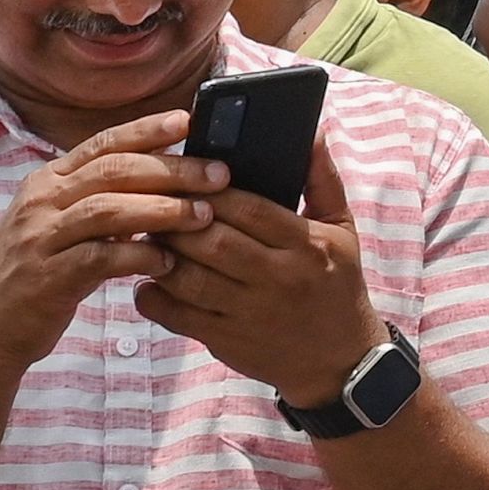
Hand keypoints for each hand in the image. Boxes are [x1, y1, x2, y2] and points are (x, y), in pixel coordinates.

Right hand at [0, 114, 221, 371]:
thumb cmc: (34, 275)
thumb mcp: (60, 225)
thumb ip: (100, 198)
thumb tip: (164, 173)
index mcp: (45, 182)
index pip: (103, 144)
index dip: (147, 129)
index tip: (189, 120)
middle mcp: (39, 202)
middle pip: (114, 170)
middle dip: (173, 169)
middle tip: (219, 174)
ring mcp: (39, 239)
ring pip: (110, 208)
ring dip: (164, 209)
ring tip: (204, 216)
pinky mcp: (45, 278)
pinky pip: (101, 257)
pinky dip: (140, 254)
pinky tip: (168, 262)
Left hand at [138, 145, 379, 410]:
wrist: (338, 359)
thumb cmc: (337, 283)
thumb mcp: (342, 228)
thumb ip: (321, 179)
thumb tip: (312, 130)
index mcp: (307, 245)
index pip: (250, 210)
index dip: (212, 191)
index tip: (187, 177)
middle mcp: (278, 278)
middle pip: (212, 242)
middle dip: (177, 221)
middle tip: (154, 204)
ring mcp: (249, 313)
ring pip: (189, 278)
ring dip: (159, 256)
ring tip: (146, 237)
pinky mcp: (225, 341)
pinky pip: (176, 316)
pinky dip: (153, 297)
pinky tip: (148, 280)